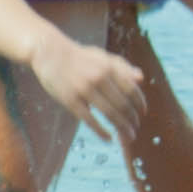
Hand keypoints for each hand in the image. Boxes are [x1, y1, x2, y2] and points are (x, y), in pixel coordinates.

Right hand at [32, 33, 148, 145]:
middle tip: (135, 129)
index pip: (131, 88)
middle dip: (132, 119)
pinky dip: (101, 131)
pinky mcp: (71, 100)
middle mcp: (99, 77)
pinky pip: (90, 120)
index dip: (139, 103)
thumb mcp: (102, 56)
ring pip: (109, 113)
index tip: (143, 113)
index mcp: (109, 66)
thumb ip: (122, 66)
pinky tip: (108, 139)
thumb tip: (141, 79)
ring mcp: (84, 89)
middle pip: (123, 104)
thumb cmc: (79, 56)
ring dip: (122, 127)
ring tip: (128, 137)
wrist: (49, 53)